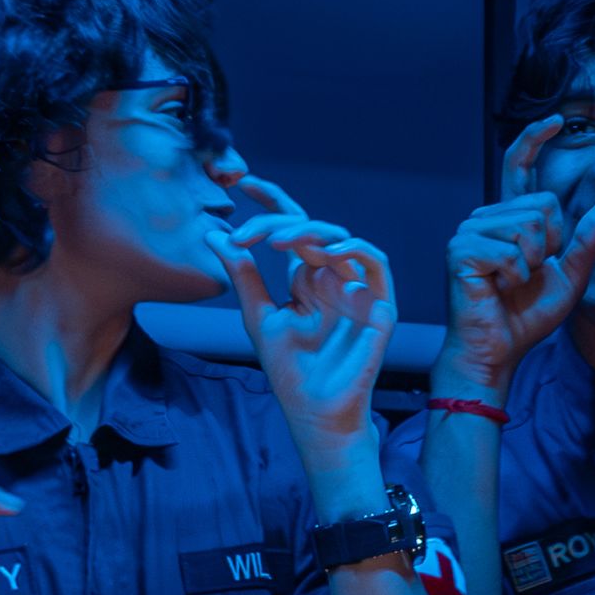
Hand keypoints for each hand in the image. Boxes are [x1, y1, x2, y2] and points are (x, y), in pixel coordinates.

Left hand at [217, 172, 397, 466]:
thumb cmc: (290, 372)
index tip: (240, 182)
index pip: (292, 228)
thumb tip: (214, 235)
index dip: (272, 201)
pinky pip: (376, 262)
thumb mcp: (258, 316)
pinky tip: (323, 252)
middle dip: (278, 223)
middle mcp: (333, 279)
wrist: (314, 412)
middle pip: (311, 230)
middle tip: (246, 234)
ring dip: (310, 232)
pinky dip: (352, 248)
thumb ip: (243, 276)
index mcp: (306, 280)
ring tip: (279, 240)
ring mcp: (357, 290)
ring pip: (340, 239)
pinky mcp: (379, 305)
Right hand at [440, 113, 594, 395]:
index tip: (556, 120)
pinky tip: (499, 288)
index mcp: (509, 220)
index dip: (535, 140)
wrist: (497, 350)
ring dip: (533, 262)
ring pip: (528, 225)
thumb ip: (587, 244)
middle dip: (551, 244)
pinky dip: (516, 275)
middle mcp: (486, 218)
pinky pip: (511, 250)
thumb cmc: (526, 316)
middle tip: (528, 274)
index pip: (520, 168)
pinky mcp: (461, 250)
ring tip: (512, 282)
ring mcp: (469, 231)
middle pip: (542, 204)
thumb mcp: (570, 278)